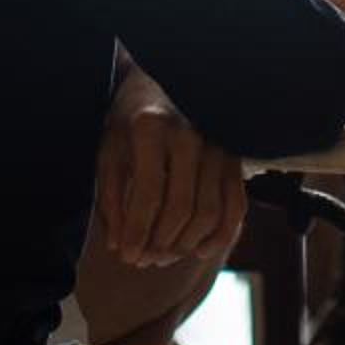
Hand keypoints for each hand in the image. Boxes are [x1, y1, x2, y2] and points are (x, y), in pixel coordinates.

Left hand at [93, 83, 244, 269]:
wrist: (162, 83)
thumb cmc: (129, 121)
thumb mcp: (109, 151)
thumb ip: (111, 198)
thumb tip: (120, 247)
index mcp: (152, 128)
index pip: (149, 194)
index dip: (138, 232)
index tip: (127, 256)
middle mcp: (190, 133)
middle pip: (181, 207)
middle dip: (161, 243)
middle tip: (143, 260)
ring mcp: (217, 144)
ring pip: (209, 211)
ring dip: (186, 244)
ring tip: (163, 256)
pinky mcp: (234, 156)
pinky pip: (235, 205)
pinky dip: (220, 235)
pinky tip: (198, 251)